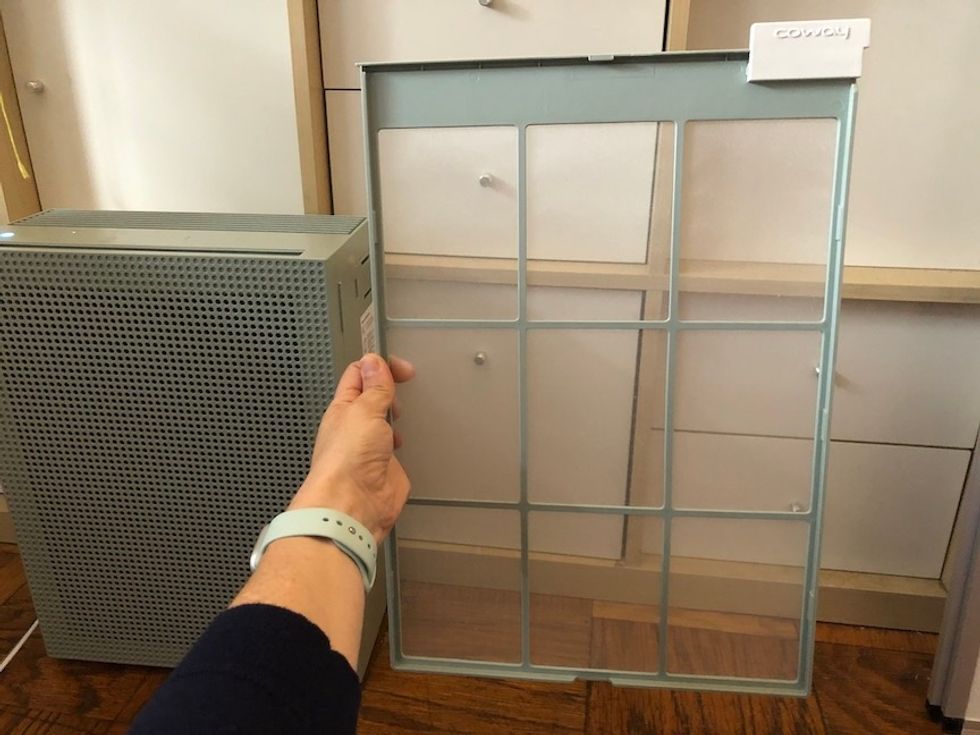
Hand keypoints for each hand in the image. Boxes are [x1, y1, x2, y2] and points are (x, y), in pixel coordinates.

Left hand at [288, 354, 414, 543]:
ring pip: (386, 422)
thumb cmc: (346, 463)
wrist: (353, 505)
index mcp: (344, 409)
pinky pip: (399, 448)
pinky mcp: (388, 467)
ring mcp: (371, 447)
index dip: (379, 366)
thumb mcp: (364, 411)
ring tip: (405, 412)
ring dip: (398, 416)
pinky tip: (411, 440)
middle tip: (405, 388)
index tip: (402, 369)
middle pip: (373, 397)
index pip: (359, 376)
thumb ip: (374, 388)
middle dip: (390, 390)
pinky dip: (407, 441)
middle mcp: (356, 427)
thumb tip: (374, 363)